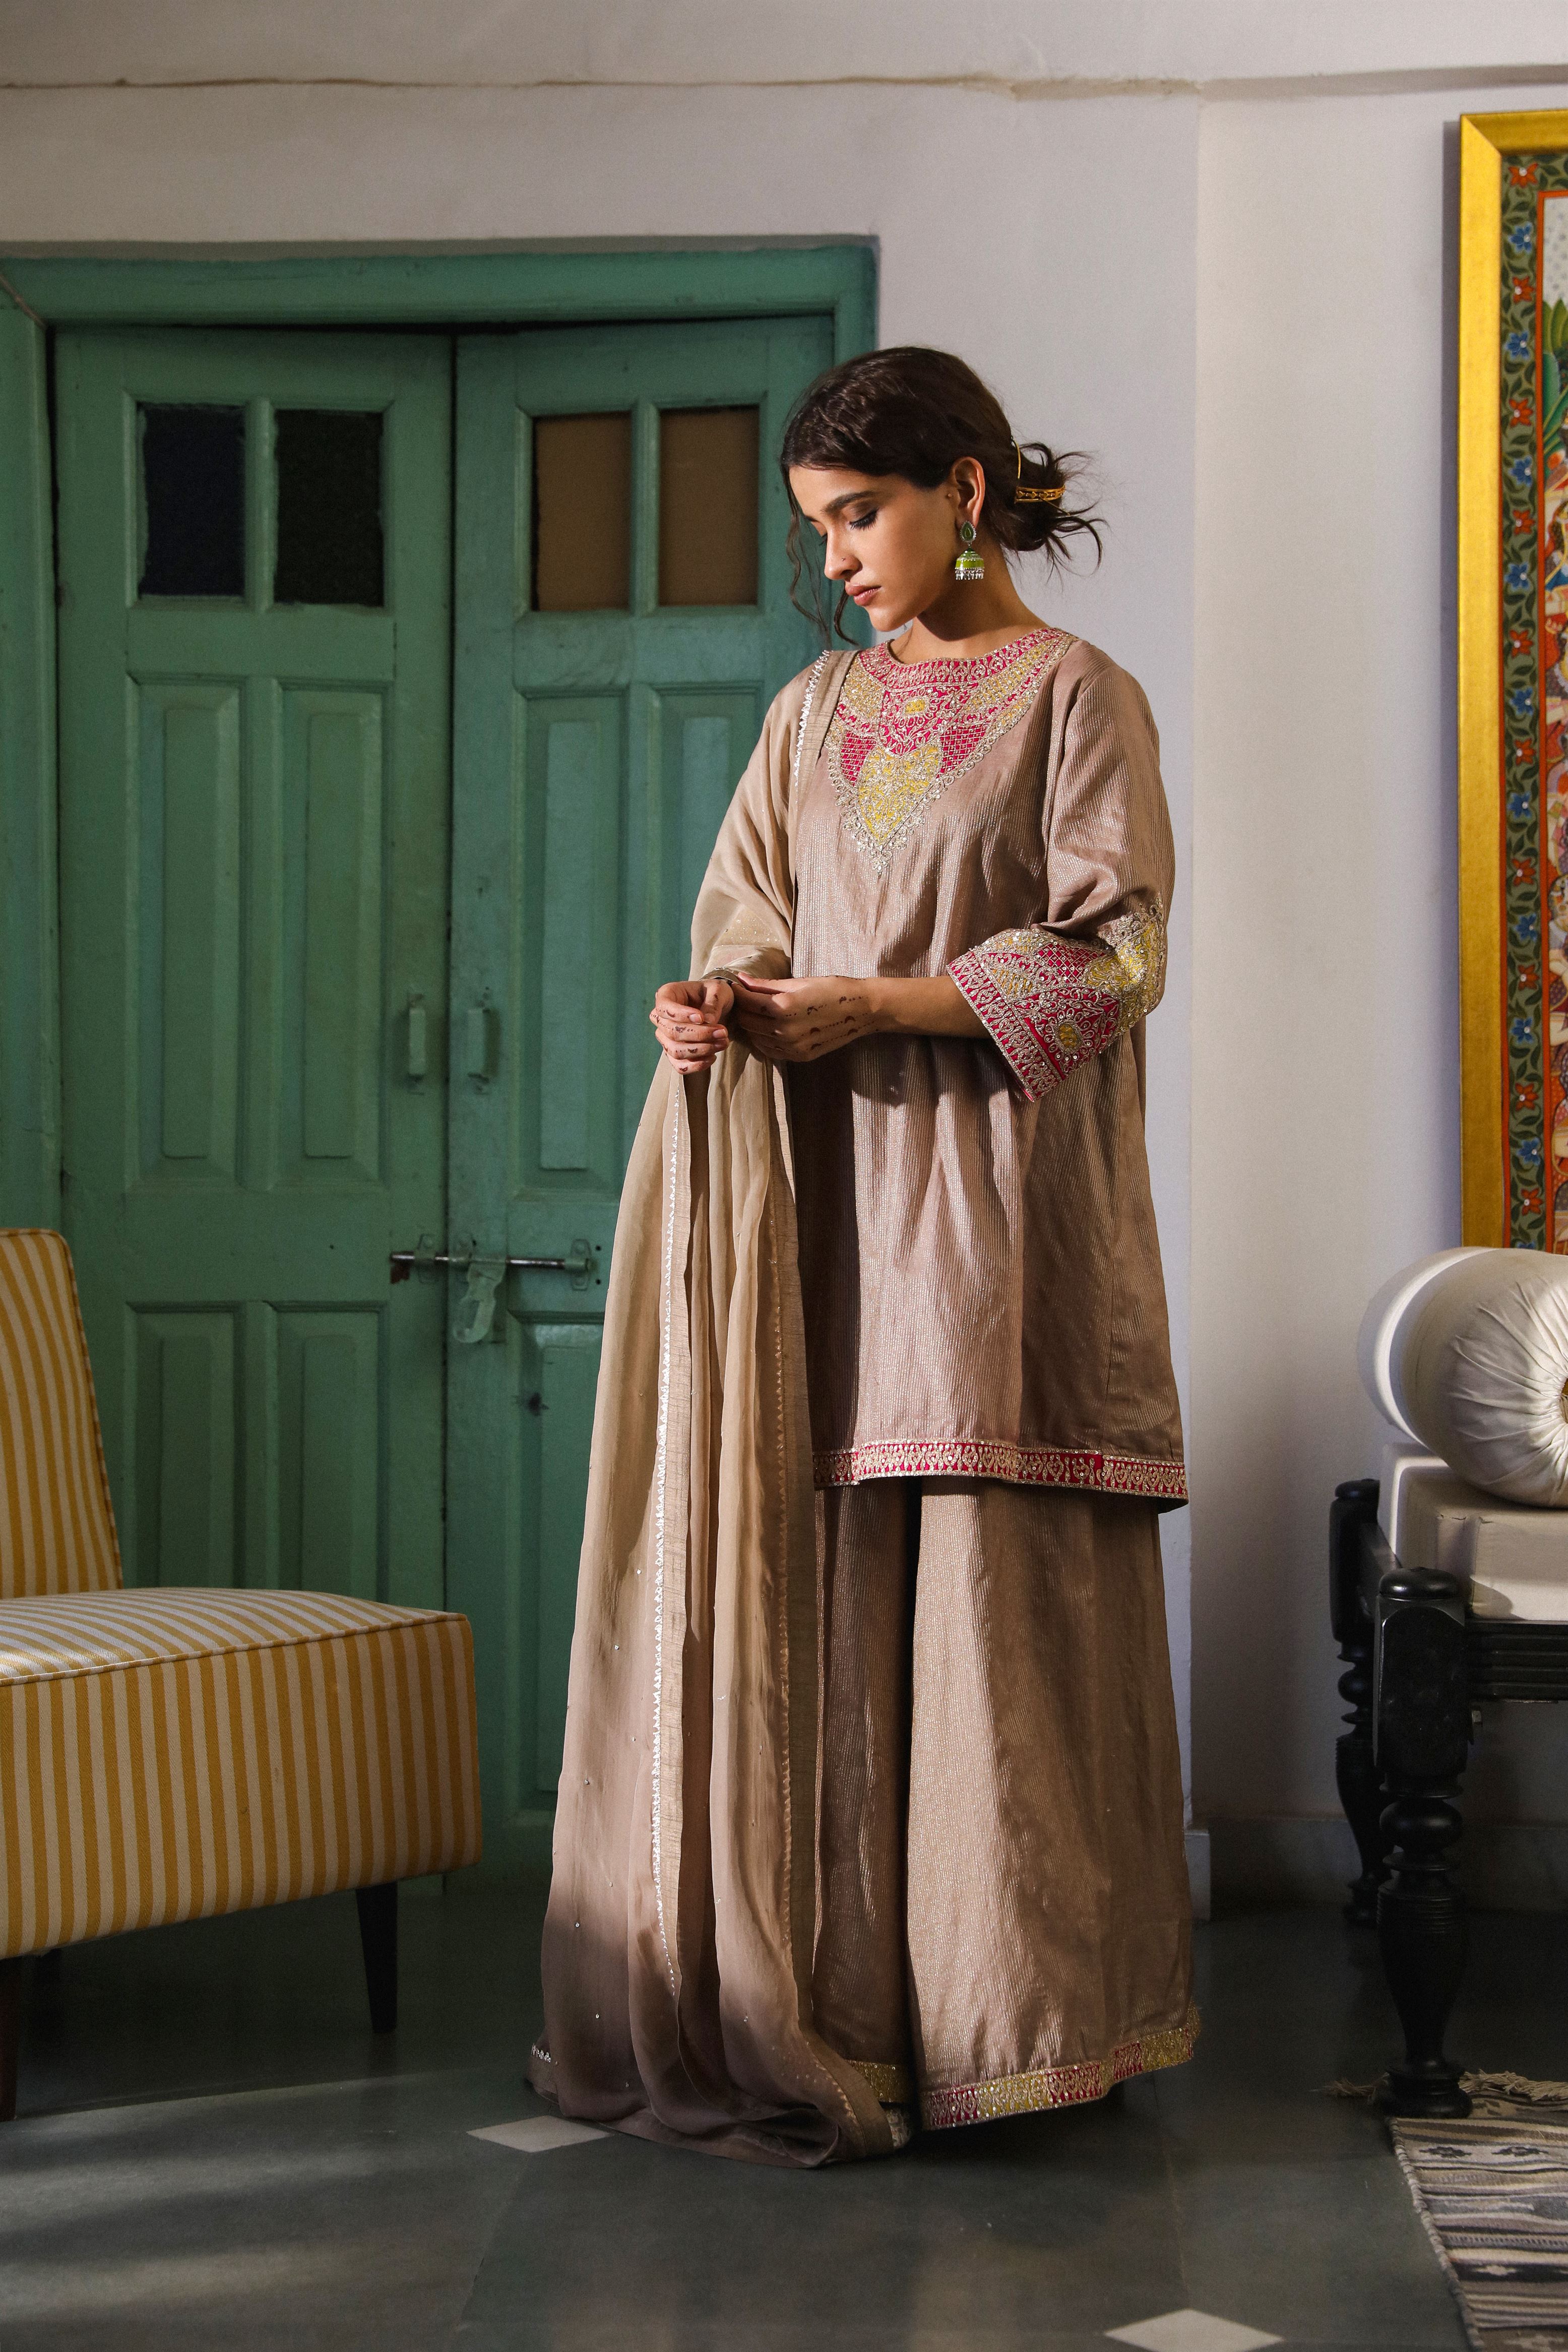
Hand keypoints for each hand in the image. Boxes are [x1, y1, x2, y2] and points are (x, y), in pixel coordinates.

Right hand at [650, 977, 734, 1072]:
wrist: (716, 1007)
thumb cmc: (713, 994)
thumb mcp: (718, 990)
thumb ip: (713, 1003)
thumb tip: (708, 1022)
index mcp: (667, 995)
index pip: (664, 1008)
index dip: (681, 1015)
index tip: (701, 1018)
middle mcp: (661, 1017)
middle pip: (672, 1032)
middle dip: (699, 1035)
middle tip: (723, 1032)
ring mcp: (665, 1037)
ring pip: (675, 1051)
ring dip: (701, 1050)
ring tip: (723, 1042)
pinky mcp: (674, 1053)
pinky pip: (680, 1065)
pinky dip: (697, 1065)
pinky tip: (713, 1057)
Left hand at [728, 974, 879, 1063]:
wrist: (862, 1010)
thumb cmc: (832, 989)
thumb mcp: (798, 983)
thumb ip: (766, 985)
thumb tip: (742, 979)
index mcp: (784, 1007)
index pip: (747, 1002)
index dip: (738, 992)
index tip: (736, 986)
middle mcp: (785, 1030)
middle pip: (747, 1021)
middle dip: (742, 1009)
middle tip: (745, 999)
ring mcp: (792, 1046)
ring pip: (755, 1038)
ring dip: (752, 1025)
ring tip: (756, 1012)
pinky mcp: (799, 1056)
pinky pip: (769, 1050)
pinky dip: (763, 1039)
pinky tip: (769, 1028)